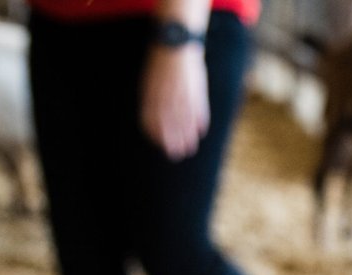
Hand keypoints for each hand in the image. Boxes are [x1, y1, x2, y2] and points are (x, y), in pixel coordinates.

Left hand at [140, 44, 209, 160]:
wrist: (175, 42)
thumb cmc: (161, 63)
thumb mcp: (150, 81)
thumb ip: (152, 99)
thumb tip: (153, 119)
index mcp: (150, 94)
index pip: (150, 121)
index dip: (156, 136)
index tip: (161, 146)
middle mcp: (164, 96)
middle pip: (167, 125)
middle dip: (172, 142)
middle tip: (176, 154)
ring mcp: (180, 94)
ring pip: (183, 121)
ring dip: (187, 137)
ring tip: (190, 148)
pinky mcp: (195, 90)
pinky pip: (198, 110)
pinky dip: (200, 122)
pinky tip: (201, 132)